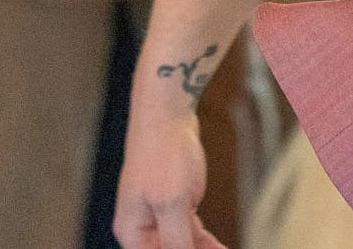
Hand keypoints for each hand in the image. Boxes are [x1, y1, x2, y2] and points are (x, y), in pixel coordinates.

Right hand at [115, 108, 224, 248]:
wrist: (168, 116)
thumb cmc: (161, 153)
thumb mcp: (171, 202)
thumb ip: (176, 239)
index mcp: (132, 232)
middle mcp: (143, 227)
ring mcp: (159, 214)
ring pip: (182, 244)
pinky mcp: (175, 203)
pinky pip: (190, 230)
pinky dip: (205, 241)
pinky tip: (220, 247)